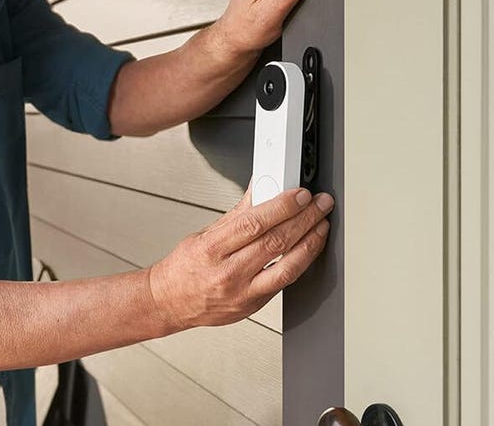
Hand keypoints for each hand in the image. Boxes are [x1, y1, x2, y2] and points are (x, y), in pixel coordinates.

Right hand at [147, 186, 332, 330]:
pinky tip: (309, 249)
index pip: (253, 223)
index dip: (282, 207)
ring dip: (311, 243)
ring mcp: (242, 292)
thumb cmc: (185, 268)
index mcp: (211, 249)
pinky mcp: (253, 305)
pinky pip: (284, 283)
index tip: (300, 195)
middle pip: (275, 242)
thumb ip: (237, 214)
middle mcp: (227, 272)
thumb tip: (260, 188)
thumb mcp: (205, 234)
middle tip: (320, 204)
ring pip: (287, 267)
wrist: (171, 302)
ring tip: (322, 225)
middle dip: (304, 219)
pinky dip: (300, 263)